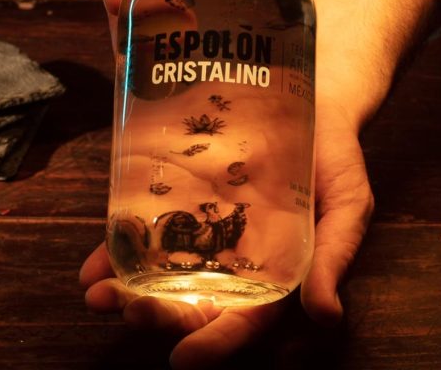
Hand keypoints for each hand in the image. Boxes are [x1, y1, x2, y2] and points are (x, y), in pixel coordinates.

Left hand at [78, 103, 373, 366]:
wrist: (312, 98)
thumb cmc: (333, 158)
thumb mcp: (347, 205)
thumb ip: (334, 257)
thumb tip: (326, 317)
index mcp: (275, 274)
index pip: (244, 319)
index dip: (215, 342)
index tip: (182, 359)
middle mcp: (233, 261)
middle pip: (192, 301)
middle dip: (158, 314)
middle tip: (128, 312)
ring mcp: (202, 230)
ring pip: (160, 271)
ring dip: (126, 289)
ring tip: (97, 292)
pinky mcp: (179, 198)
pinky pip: (145, 228)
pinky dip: (117, 248)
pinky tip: (93, 262)